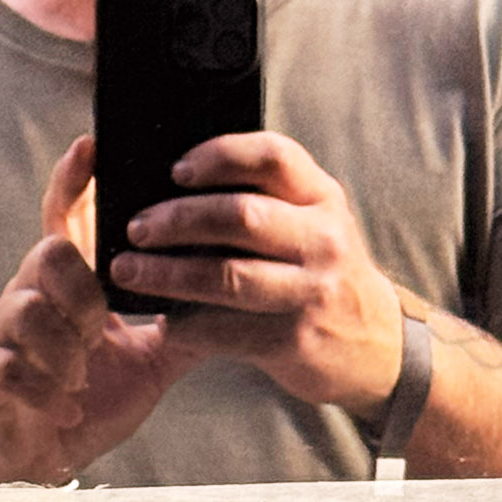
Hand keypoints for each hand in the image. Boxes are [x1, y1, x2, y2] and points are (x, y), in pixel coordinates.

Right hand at [0, 136, 195, 481]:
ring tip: (80, 380)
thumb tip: (237, 296)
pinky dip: (42, 389)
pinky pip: (5, 364)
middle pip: (48, 254)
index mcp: (67, 287)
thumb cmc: (89, 400)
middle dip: (83, 289)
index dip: (74, 182)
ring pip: (27, 308)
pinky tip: (65, 408)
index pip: (65, 220)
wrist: (40, 459)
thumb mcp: (149, 361)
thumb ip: (183, 327)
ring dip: (65, 348)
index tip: (92, 146)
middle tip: (102, 329)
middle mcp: (27, 296)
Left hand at [107, 131, 407, 415]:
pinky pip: (225, 328)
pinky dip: (185, 324)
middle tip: (136, 228)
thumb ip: (267, 198)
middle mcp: (322, 238)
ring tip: (127, 271)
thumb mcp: (312, 223)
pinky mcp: (292, 338)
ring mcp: (310, 290)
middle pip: (240, 215)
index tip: (176, 170)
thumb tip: (176, 182)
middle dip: (177, 219)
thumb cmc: (321, 273)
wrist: (373, 346)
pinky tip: (163, 320)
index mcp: (321, 197)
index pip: (272, 156)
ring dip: (166, 273)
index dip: (219, 156)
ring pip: (226, 275)